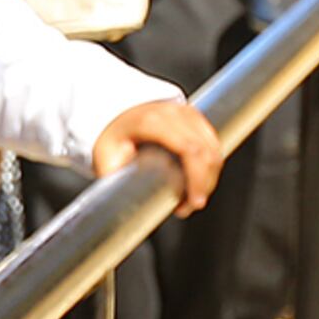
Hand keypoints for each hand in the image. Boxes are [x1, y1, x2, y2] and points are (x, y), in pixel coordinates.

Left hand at [92, 98, 222, 210]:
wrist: (117, 114)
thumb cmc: (112, 136)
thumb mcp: (106, 155)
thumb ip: (116, 176)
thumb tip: (123, 201)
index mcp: (150, 122)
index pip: (189, 149)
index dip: (197, 178)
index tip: (194, 201)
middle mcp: (172, 113)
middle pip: (205, 152)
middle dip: (204, 184)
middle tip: (189, 206)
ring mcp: (187, 112)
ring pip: (213, 149)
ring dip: (209, 178)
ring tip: (191, 198)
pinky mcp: (195, 117)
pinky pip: (213, 144)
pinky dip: (211, 166)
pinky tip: (200, 183)